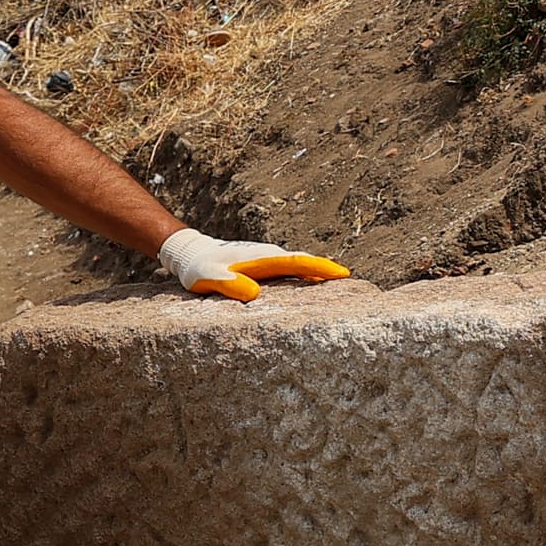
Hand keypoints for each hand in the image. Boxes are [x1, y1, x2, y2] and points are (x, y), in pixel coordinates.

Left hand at [159, 228, 351, 301]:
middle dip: (329, 270)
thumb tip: (254, 293)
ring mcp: (269, 259)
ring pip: (300, 265)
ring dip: (320, 273)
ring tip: (342, 287)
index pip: (297, 263)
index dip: (320, 268)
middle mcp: (269, 256)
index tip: (342, 274)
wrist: (192, 252)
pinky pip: (292, 270)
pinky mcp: (266, 265)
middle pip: (305, 262)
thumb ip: (228, 285)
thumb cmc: (199, 268)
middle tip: (353, 282)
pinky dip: (307, 276)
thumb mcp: (207, 278)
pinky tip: (316, 287)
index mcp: (260, 258)